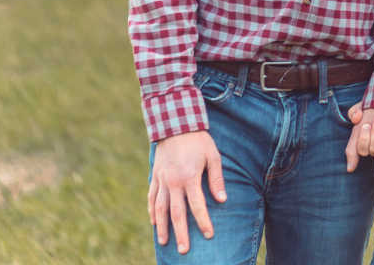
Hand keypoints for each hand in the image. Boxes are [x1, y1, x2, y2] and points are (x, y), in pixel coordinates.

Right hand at [148, 130, 225, 253]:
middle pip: (177, 213)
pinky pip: (151, 197)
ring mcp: (162, 180)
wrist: (175, 123)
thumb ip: (216, 179)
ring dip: (162, 227)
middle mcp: (173, 182)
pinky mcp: (155, 176)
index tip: (209, 235)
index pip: (197, 206)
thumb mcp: (213, 156)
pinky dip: (151, 211)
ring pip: (160, 209)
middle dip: (181, 233)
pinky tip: (153, 222)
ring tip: (165, 242)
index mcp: (190, 177)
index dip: (203, 221)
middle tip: (183, 250)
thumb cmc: (198, 140)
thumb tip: (222, 199)